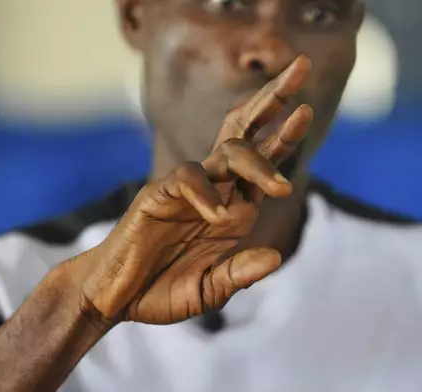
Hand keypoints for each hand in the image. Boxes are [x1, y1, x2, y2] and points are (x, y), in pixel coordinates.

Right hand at [76, 56, 311, 324]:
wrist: (115, 299)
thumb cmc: (159, 291)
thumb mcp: (208, 290)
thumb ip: (238, 275)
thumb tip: (275, 258)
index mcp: (232, 208)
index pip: (262, 163)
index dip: (284, 136)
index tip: (306, 109)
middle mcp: (213, 191)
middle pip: (245, 134)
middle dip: (273, 102)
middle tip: (301, 67)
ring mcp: (185, 190)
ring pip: (225, 154)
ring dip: (257, 162)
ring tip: (281, 189)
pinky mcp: (157, 195)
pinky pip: (186, 180)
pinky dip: (206, 196)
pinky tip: (219, 217)